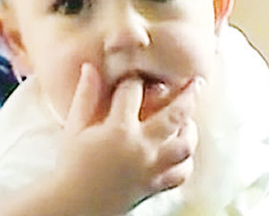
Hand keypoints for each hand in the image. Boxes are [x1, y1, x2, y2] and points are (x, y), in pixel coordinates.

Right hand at [55, 63, 201, 215]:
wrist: (75, 204)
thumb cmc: (71, 164)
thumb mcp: (75, 127)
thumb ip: (86, 95)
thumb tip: (91, 66)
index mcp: (118, 129)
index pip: (133, 91)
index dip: (134, 79)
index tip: (135, 77)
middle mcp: (140, 146)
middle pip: (175, 114)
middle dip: (188, 94)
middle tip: (197, 81)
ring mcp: (151, 168)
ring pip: (185, 144)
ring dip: (190, 128)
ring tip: (188, 118)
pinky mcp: (154, 186)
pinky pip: (181, 172)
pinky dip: (185, 160)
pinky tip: (181, 150)